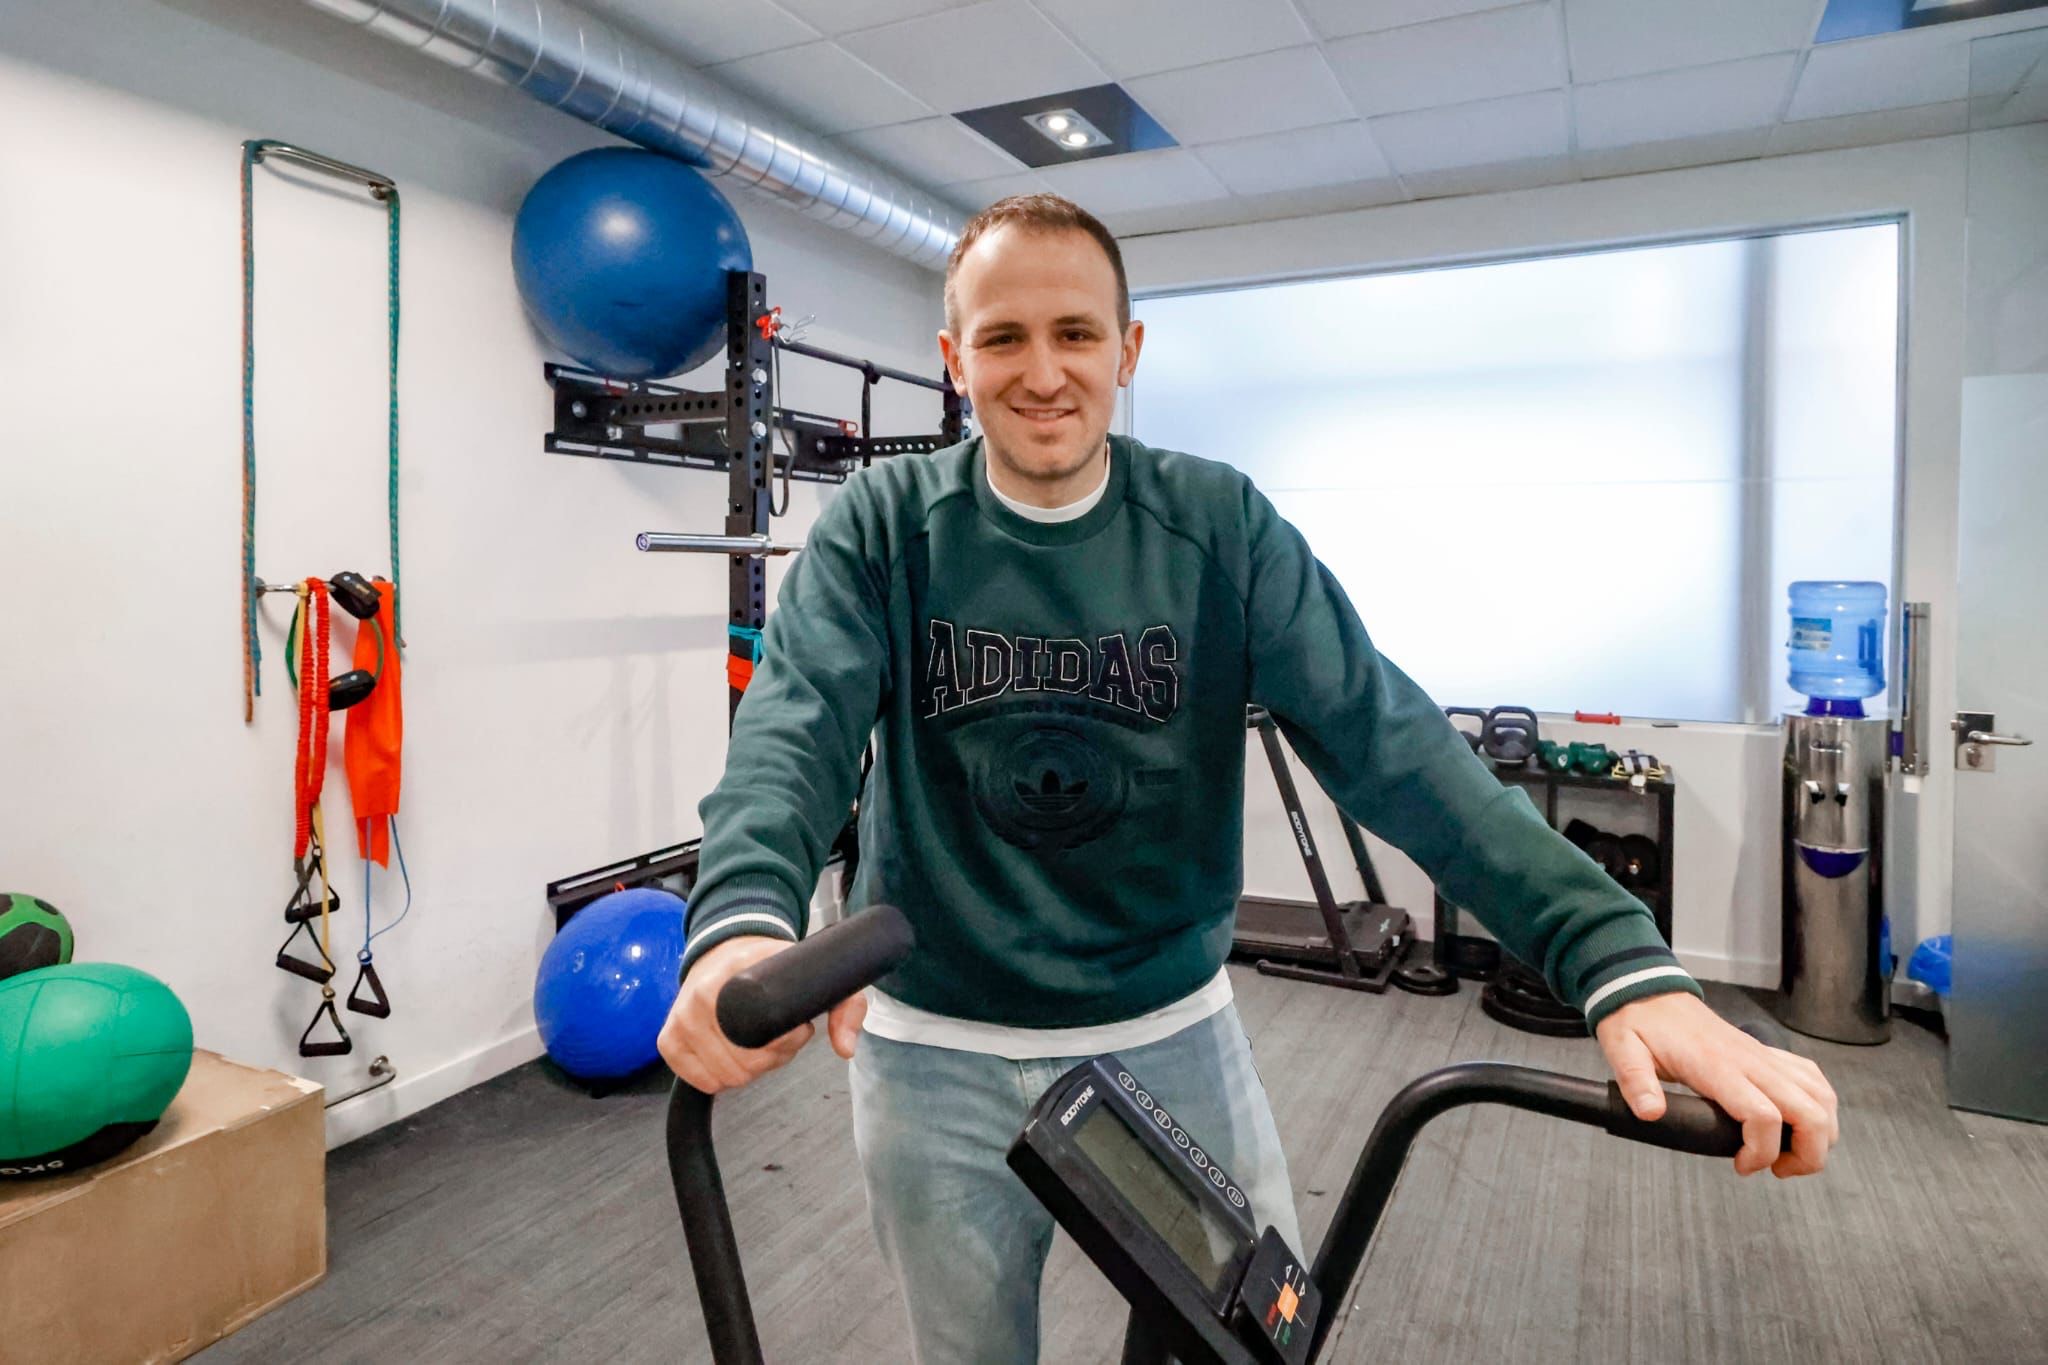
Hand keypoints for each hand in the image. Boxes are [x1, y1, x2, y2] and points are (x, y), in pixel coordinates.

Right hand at [657, 935, 869, 1093]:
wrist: (726, 948)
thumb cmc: (770, 965)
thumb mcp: (815, 974)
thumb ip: (846, 1007)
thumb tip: (845, 1048)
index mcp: (735, 972)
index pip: (764, 1038)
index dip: (786, 1043)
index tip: (799, 1027)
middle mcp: (699, 994)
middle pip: (744, 1065)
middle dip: (771, 1059)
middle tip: (778, 1035)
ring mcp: (679, 1017)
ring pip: (724, 1076)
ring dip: (747, 1069)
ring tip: (757, 1041)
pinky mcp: (668, 1038)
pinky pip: (699, 1081)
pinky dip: (719, 1076)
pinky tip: (731, 1052)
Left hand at [1595, 992, 1839, 1177]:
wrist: (1649, 992)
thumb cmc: (1638, 1023)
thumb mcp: (1624, 1050)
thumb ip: (1636, 1082)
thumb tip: (1650, 1113)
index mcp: (1717, 1065)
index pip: (1763, 1115)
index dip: (1762, 1152)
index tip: (1742, 1167)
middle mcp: (1751, 1061)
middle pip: (1810, 1112)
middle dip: (1808, 1155)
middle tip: (1777, 1170)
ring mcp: (1764, 1056)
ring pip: (1821, 1097)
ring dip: (1819, 1134)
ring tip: (1788, 1154)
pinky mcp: (1767, 1053)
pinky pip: (1812, 1079)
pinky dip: (1818, 1106)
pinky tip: (1797, 1122)